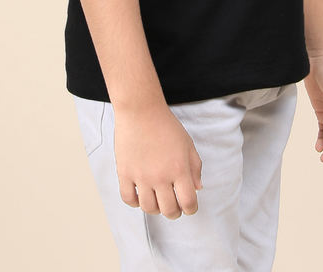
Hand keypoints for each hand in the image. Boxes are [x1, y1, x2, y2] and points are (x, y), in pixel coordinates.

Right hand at [113, 103, 203, 217]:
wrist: (141, 110)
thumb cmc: (166, 125)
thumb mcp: (188, 144)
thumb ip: (195, 168)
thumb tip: (197, 189)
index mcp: (179, 169)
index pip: (188, 203)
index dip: (191, 209)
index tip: (189, 206)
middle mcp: (160, 176)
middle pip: (169, 210)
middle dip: (174, 212)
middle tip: (173, 205)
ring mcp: (141, 176)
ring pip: (148, 208)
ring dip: (155, 208)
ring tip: (157, 199)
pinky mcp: (125, 173)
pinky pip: (128, 199)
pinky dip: (135, 202)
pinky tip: (140, 194)